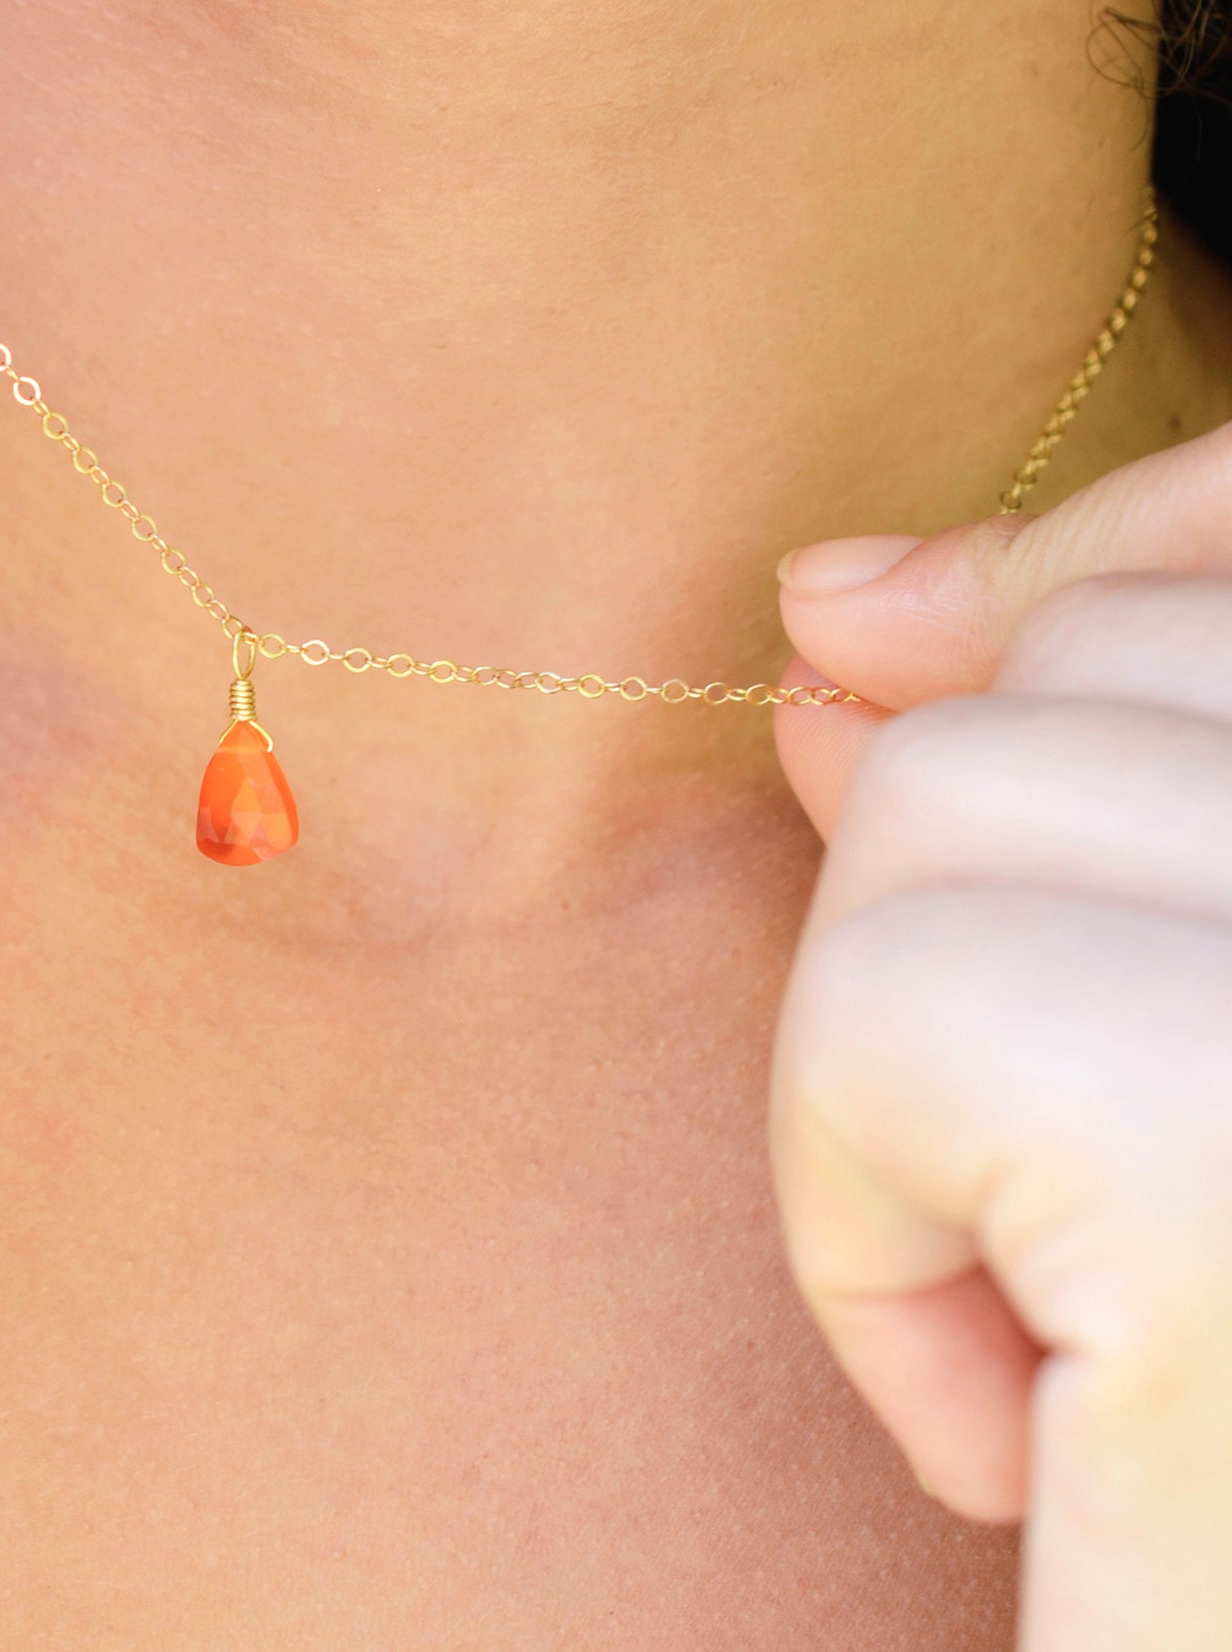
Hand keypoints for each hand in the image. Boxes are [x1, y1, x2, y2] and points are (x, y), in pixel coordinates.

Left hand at [771, 421, 1231, 1650]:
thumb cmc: (1180, 1380)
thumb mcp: (1169, 1016)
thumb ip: (1074, 759)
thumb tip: (833, 594)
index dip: (1095, 591)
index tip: (956, 731)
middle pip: (1088, 659)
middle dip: (982, 915)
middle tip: (1084, 1201)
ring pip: (952, 792)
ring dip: (910, 1074)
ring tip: (1058, 1316)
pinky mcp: (1228, 1192)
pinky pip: (886, 1019)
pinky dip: (860, 1233)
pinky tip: (1010, 1434)